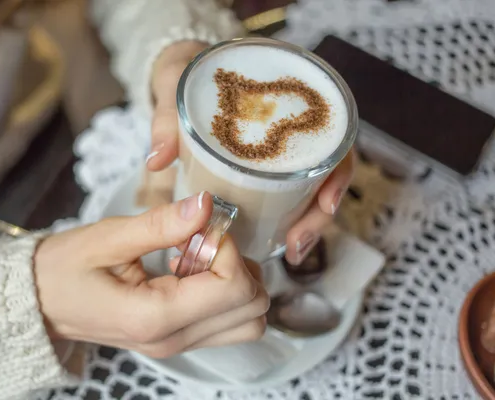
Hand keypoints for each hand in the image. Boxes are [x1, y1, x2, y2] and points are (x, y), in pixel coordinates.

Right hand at [33, 192, 269, 357]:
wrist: (37, 304)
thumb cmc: (62, 269)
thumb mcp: (107, 239)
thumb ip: (161, 224)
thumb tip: (208, 204)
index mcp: (155, 317)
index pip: (234, 288)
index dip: (228, 249)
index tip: (201, 227)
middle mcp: (173, 339)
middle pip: (252, 310)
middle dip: (239, 265)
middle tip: (200, 240)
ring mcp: (177, 344)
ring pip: (246, 320)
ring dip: (235, 280)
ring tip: (195, 255)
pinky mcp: (177, 338)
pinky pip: (226, 320)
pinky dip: (222, 291)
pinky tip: (189, 268)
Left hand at [148, 41, 355, 265]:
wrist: (181, 74)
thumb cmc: (186, 74)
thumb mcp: (176, 88)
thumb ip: (167, 122)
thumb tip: (156, 160)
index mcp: (283, 99)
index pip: (331, 135)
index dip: (338, 171)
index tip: (327, 202)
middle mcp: (289, 126)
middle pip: (326, 172)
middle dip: (318, 213)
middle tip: (297, 242)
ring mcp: (278, 150)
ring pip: (311, 189)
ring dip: (307, 223)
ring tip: (291, 250)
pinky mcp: (263, 167)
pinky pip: (288, 194)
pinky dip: (289, 219)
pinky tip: (279, 242)